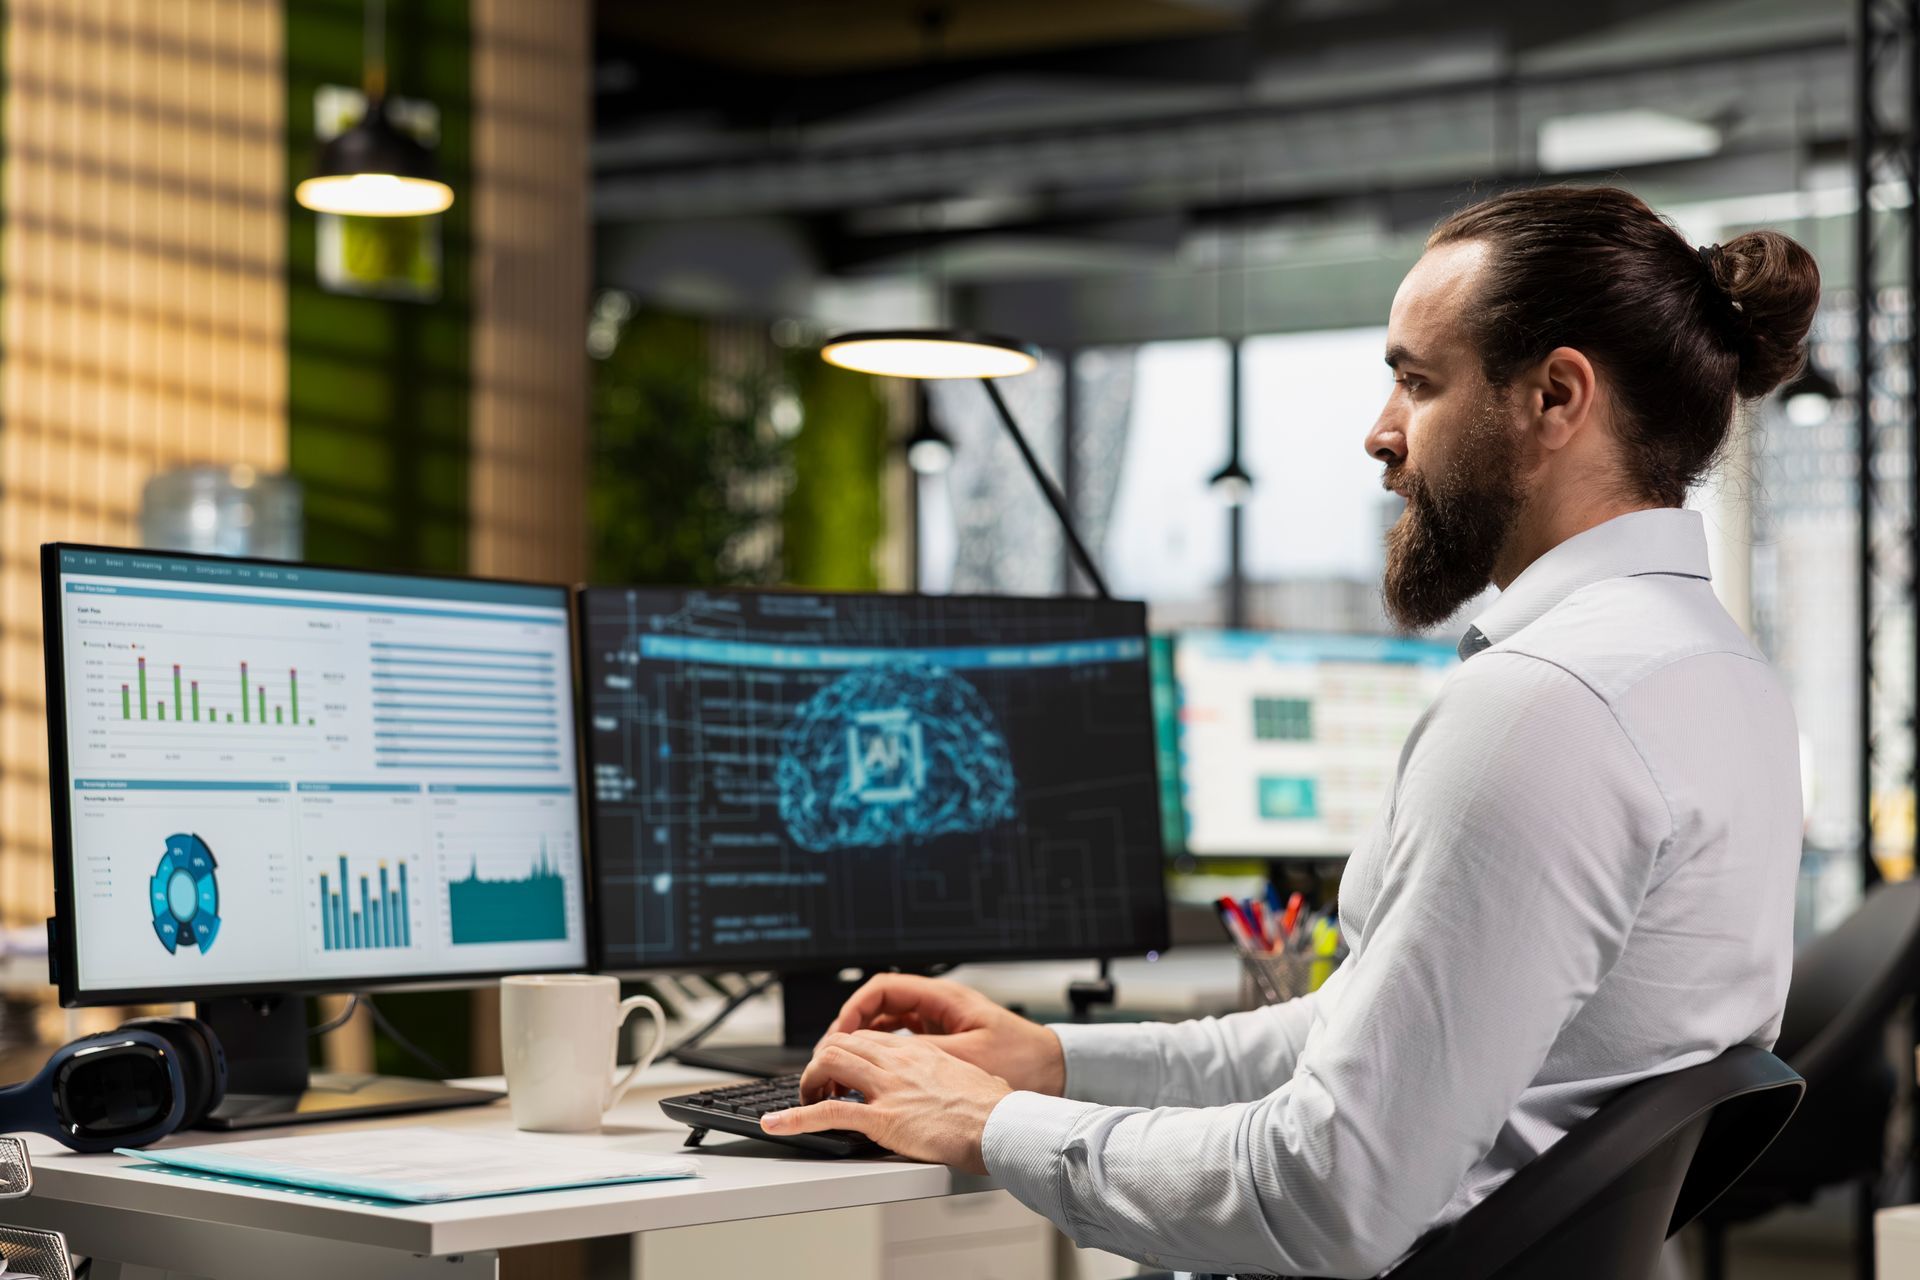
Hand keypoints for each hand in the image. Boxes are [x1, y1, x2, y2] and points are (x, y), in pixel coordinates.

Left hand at [764, 1031, 1011, 1172]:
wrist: (1002, 1126)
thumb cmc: (997, 1109)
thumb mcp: (979, 1078)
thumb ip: (966, 1077)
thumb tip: (981, 1084)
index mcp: (918, 1053)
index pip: (867, 1040)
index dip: (847, 1053)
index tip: (842, 1072)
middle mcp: (898, 1063)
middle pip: (841, 1045)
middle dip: (822, 1065)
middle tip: (820, 1088)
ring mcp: (886, 1089)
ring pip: (828, 1065)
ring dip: (808, 1083)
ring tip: (804, 1101)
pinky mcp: (881, 1118)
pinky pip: (826, 1114)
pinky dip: (793, 1118)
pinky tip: (775, 1124)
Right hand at [821, 974, 1065, 1096]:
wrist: (1057, 1071)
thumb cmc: (1023, 1058)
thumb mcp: (966, 1057)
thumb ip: (922, 1055)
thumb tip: (881, 1061)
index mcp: (942, 998)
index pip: (882, 989)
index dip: (853, 1009)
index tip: (838, 1035)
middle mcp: (939, 1006)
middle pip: (879, 1007)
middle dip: (851, 1029)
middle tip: (831, 1057)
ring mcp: (941, 1024)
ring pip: (889, 1026)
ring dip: (865, 1044)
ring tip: (845, 1069)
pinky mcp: (946, 1043)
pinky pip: (904, 1043)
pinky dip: (884, 1056)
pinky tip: (874, 1078)